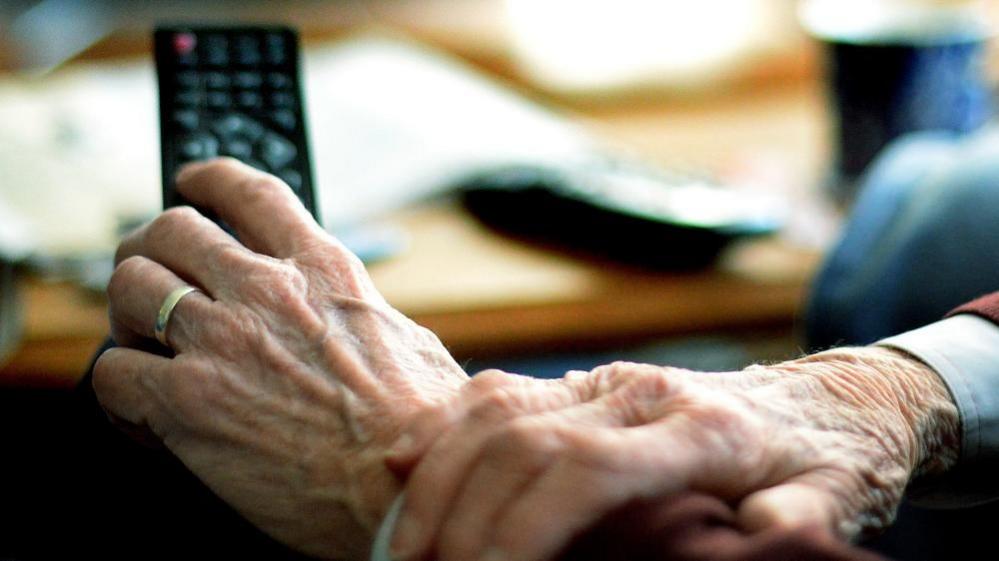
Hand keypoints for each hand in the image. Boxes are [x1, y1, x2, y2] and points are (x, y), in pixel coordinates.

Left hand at [93, 158, 468, 559]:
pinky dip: (117, 388)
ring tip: (140, 336)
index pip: (250, 193)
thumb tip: (354, 316)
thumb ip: (361, 312)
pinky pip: (113, 373)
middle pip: (171, 229)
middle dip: (149, 246)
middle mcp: (266, 292)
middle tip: (149, 267)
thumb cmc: (420, 423)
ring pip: (130, 286)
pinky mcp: (186, 402)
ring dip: (128, 311)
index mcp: (323, 270)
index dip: (211, 178)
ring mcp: (221, 342)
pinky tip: (136, 407)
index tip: (193, 181)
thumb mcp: (407, 338)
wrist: (406, 482)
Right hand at [386, 349, 958, 560]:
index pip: (586, 469)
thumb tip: (755, 539)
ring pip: (494, 411)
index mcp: (703, 429)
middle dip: (460, 521)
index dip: (521, 528)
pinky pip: (494, 393)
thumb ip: (798, 521)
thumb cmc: (826, 459)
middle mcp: (642, 394)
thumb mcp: (835, 499)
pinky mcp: (583, 382)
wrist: (825, 398)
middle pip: (522, 443)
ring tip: (402, 550)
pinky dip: (442, 432)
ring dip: (436, 482)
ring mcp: (606, 381)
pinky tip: (405, 475)